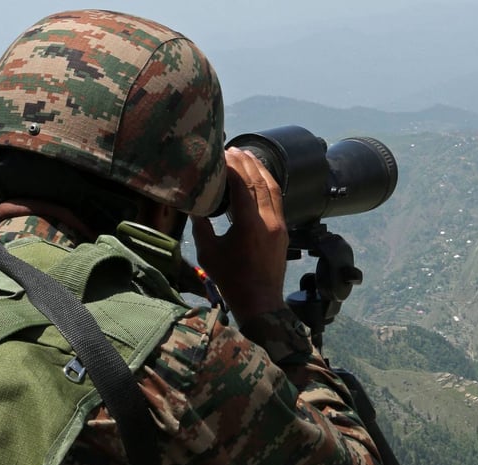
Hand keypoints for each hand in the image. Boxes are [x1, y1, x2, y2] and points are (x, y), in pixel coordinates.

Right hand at [192, 147, 288, 321]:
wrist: (260, 303)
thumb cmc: (231, 280)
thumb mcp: (208, 253)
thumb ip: (201, 226)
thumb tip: (193, 205)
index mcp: (250, 225)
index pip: (243, 185)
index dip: (232, 167)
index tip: (221, 154)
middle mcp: (269, 221)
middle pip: (261, 181)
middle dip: (247, 162)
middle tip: (233, 148)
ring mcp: (279, 225)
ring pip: (273, 189)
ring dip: (260, 170)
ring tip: (247, 156)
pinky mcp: (284, 231)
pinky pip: (277, 201)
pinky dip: (268, 185)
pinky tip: (259, 179)